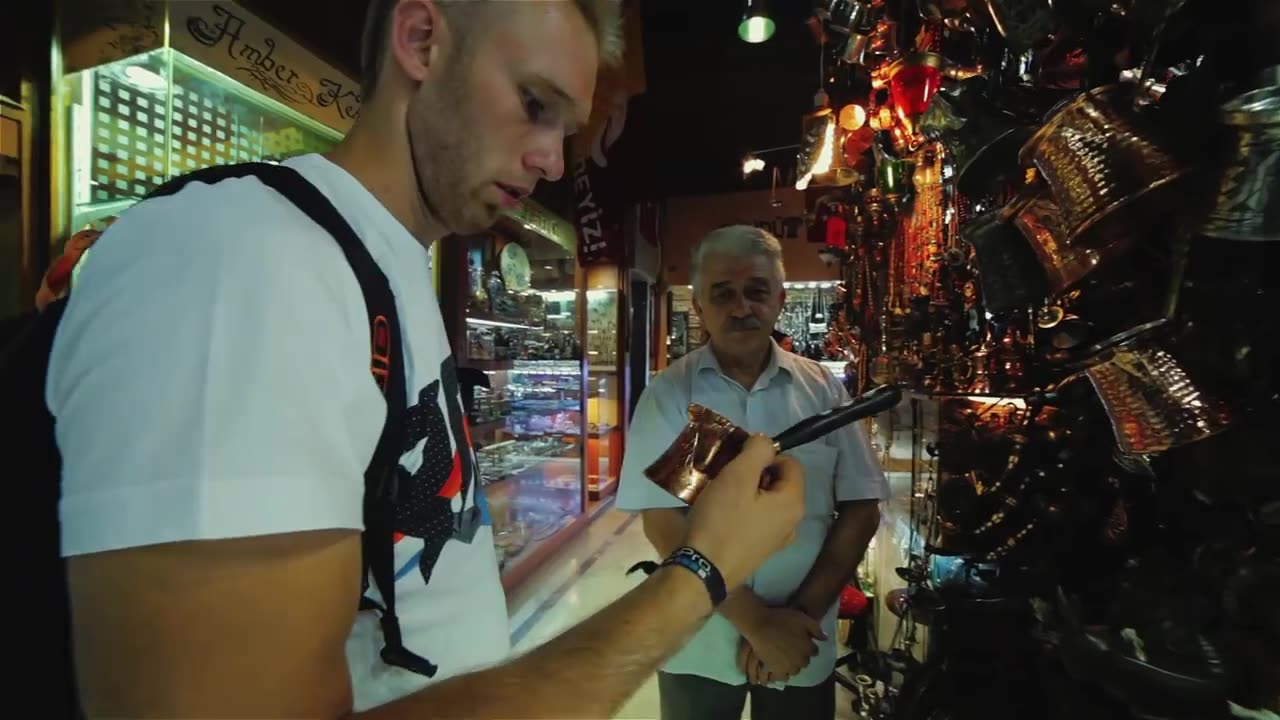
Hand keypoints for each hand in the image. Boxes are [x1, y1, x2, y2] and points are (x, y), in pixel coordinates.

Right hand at [683, 435, 803, 588]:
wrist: (704, 571)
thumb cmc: (722, 520)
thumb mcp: (738, 476)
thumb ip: (757, 451)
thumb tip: (766, 442)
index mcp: (794, 502)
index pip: (790, 462)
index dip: (766, 455)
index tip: (739, 461)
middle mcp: (793, 522)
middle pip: (779, 482)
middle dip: (755, 473)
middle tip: (728, 476)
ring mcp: (778, 539)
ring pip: (767, 501)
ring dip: (747, 491)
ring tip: (722, 494)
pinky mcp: (761, 551)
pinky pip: (758, 519)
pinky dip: (744, 510)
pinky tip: (723, 514)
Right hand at [738, 608, 825, 682]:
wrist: (760, 625)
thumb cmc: (782, 619)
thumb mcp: (803, 619)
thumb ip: (816, 629)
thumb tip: (825, 638)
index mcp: (808, 649)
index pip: (814, 651)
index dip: (808, 645)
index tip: (802, 639)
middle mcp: (801, 661)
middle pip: (805, 661)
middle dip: (801, 655)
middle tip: (793, 646)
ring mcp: (788, 667)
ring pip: (795, 669)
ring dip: (793, 664)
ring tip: (786, 656)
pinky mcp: (775, 670)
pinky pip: (783, 676)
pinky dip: (783, 672)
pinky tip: (779, 665)